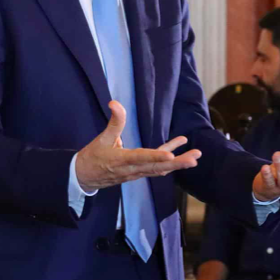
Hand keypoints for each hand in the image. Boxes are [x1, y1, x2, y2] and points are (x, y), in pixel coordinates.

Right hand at [75, 101, 201, 190]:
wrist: (84, 177)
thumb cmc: (93, 156)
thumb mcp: (102, 138)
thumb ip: (114, 122)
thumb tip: (114, 102)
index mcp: (122, 160)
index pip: (141, 158)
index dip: (156, 156)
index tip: (170, 155)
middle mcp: (132, 170)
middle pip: (157, 167)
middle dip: (177, 163)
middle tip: (194, 158)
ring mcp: (137, 173)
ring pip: (160, 169)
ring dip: (178, 164)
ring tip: (195, 156)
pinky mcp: (139, 173)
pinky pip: (157, 168)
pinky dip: (169, 162)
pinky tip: (181, 154)